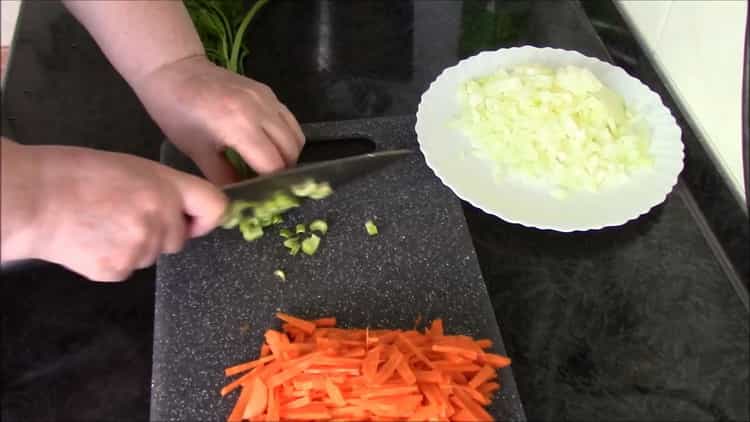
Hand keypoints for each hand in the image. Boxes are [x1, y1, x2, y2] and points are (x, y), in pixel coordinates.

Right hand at [1, 141, 226, 280]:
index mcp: (165, 187)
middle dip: (163, 232)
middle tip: (127, 216)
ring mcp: (140, 248)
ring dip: (137, 245)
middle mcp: (161, 219)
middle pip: (180, 238)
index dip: (207, 216)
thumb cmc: (74, 174)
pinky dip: (113, 259)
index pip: (215, 206)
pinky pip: (127, 268)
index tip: (195, 219)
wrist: (31, 199)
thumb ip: (162, 191)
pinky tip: (90, 240)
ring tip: (102, 224)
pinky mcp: (118, 271)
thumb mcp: (130, 168)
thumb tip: (182, 213)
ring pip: (153, 255)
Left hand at [133, 55, 304, 184]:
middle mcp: (260, 109)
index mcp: (238, 124)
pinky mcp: (269, 93)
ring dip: (287, 154)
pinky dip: (286, 137)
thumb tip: (243, 197)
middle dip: (281, 171)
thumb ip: (224, 177)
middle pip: (290, 151)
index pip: (272, 164)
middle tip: (264, 181)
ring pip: (296, 136)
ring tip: (268, 164)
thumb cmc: (177, 113)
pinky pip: (289, 121)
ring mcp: (268, 98)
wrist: (175, 71)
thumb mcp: (197, 152)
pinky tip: (267, 145)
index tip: (259, 193)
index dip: (269, 183)